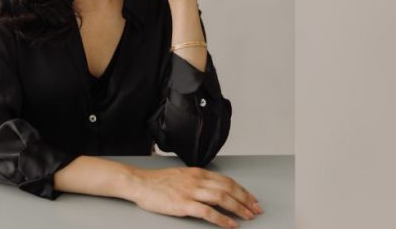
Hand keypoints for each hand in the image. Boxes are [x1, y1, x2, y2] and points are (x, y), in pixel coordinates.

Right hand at [126, 166, 263, 227]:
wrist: (139, 183)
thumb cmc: (157, 182)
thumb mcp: (182, 176)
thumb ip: (197, 181)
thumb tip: (213, 189)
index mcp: (198, 173)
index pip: (226, 180)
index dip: (242, 190)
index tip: (251, 199)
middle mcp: (197, 180)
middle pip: (228, 188)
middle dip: (245, 199)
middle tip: (256, 209)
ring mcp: (191, 192)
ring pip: (222, 198)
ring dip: (238, 208)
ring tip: (248, 217)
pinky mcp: (183, 204)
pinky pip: (208, 212)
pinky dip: (222, 219)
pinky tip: (230, 225)